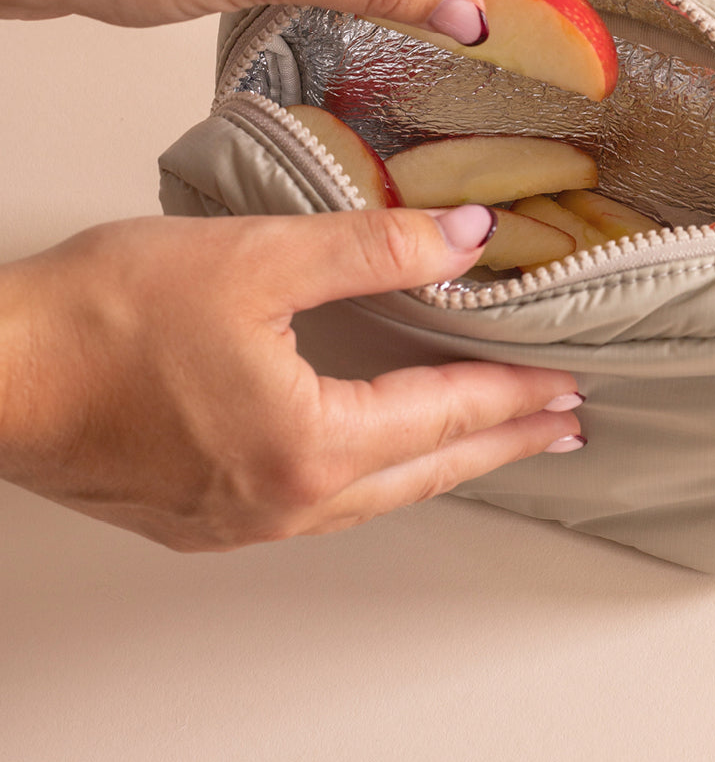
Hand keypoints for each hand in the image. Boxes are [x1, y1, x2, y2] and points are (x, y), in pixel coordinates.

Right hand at [0, 207, 582, 550]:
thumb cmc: (101, 320)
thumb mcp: (256, 259)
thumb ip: (372, 249)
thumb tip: (464, 241)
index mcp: (308, 444)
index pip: (445, 415)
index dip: (513, 395)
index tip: (565, 385)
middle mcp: (286, 501)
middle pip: (429, 472)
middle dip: (504, 444)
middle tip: (562, 427)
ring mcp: (247, 520)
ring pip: (381, 495)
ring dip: (447, 464)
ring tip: (496, 443)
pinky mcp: (210, 516)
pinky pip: (327, 503)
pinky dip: (381, 475)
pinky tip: (388, 457)